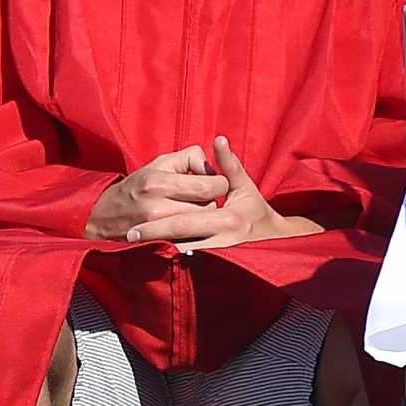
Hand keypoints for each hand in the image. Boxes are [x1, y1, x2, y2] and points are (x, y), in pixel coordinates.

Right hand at [86, 146, 231, 240]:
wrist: (102, 216)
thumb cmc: (138, 186)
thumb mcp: (159, 164)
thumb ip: (189, 158)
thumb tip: (212, 166)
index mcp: (159, 182)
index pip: (209, 185)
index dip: (218, 183)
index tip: (213, 183)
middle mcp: (158, 207)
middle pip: (209, 207)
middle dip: (212, 201)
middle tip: (204, 198)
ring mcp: (158, 230)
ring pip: (202, 225)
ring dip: (203, 218)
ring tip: (192, 211)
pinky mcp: (159, 245)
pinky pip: (192, 241)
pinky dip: (194, 234)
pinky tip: (188, 228)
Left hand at [123, 136, 316, 250]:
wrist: (276, 241)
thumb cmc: (256, 211)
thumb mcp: (246, 187)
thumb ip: (230, 165)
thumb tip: (218, 139)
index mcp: (228, 219)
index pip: (186, 221)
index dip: (158, 226)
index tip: (134, 225)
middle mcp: (224, 241)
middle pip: (180, 240)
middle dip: (154, 238)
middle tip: (129, 237)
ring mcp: (222, 257)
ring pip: (185, 256)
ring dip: (162, 251)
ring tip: (138, 247)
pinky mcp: (220, 265)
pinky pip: (193, 262)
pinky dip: (174, 260)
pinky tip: (156, 257)